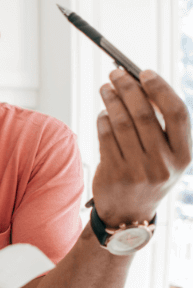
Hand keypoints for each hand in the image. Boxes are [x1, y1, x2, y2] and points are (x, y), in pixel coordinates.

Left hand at [92, 69, 191, 226]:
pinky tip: (103, 112)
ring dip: (111, 100)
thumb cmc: (149, 175)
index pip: (178, 113)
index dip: (161, 89)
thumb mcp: (166, 157)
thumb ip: (161, 127)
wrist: (129, 215)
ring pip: (121, 123)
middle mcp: (164, 164)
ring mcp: (138, 170)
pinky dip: (103, 119)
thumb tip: (141, 85)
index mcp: (184, 156)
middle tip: (116, 73)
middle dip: (129, 88)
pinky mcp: (114, 175)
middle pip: (145, 114)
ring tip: (105, 88)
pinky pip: (105, 137)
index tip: (145, 72)